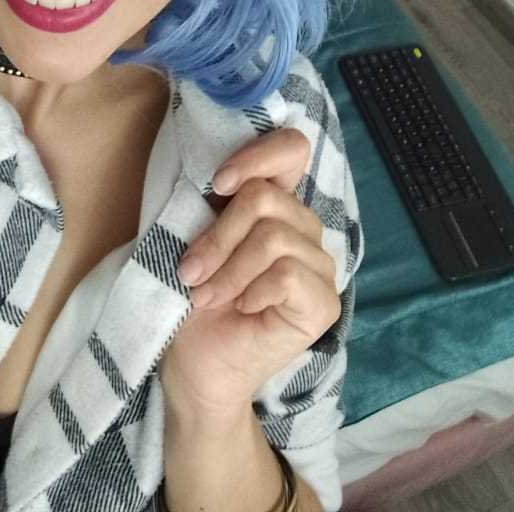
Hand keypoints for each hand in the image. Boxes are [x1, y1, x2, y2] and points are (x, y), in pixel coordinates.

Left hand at [159, 127, 341, 417]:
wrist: (193, 364)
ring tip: (206, 295)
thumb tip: (217, 172)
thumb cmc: (189, 296)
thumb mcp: (192, 236)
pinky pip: (287, 274)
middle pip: (265, 198)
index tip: (215, 184)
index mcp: (274, 203)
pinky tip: (241, 309)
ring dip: (227, 269)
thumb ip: (213, 200)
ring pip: (273, 236)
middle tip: (191, 271)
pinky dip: (251, 290)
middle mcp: (302, 227)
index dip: (257, 155)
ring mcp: (319, 265)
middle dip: (218, 236)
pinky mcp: (324, 303)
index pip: (291, 148)